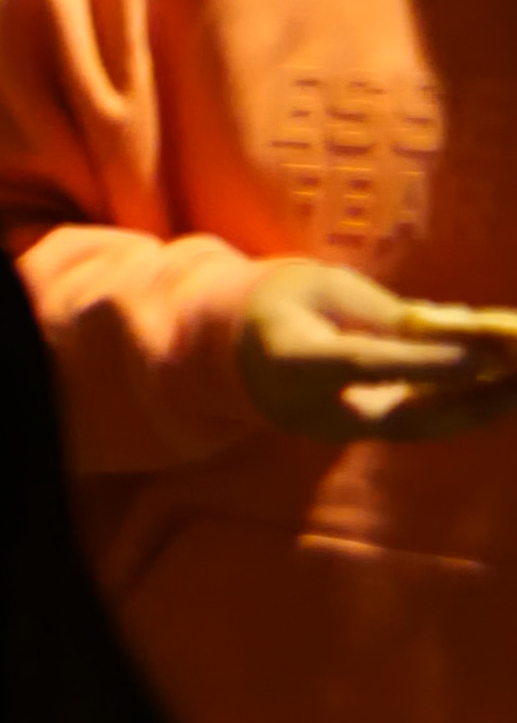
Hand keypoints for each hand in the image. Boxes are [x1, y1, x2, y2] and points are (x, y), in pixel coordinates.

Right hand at [235, 261, 516, 441]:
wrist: (232, 345)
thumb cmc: (285, 300)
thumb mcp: (326, 287)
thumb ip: (385, 313)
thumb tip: (455, 329)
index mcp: (291, 362)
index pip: (367, 364)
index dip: (428, 362)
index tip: (486, 354)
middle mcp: (310, 411)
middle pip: (402, 416)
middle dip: (471, 400)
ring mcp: (330, 433)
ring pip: (415, 429)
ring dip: (475, 409)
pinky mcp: (351, 436)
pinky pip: (412, 425)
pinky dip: (457, 409)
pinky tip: (499, 391)